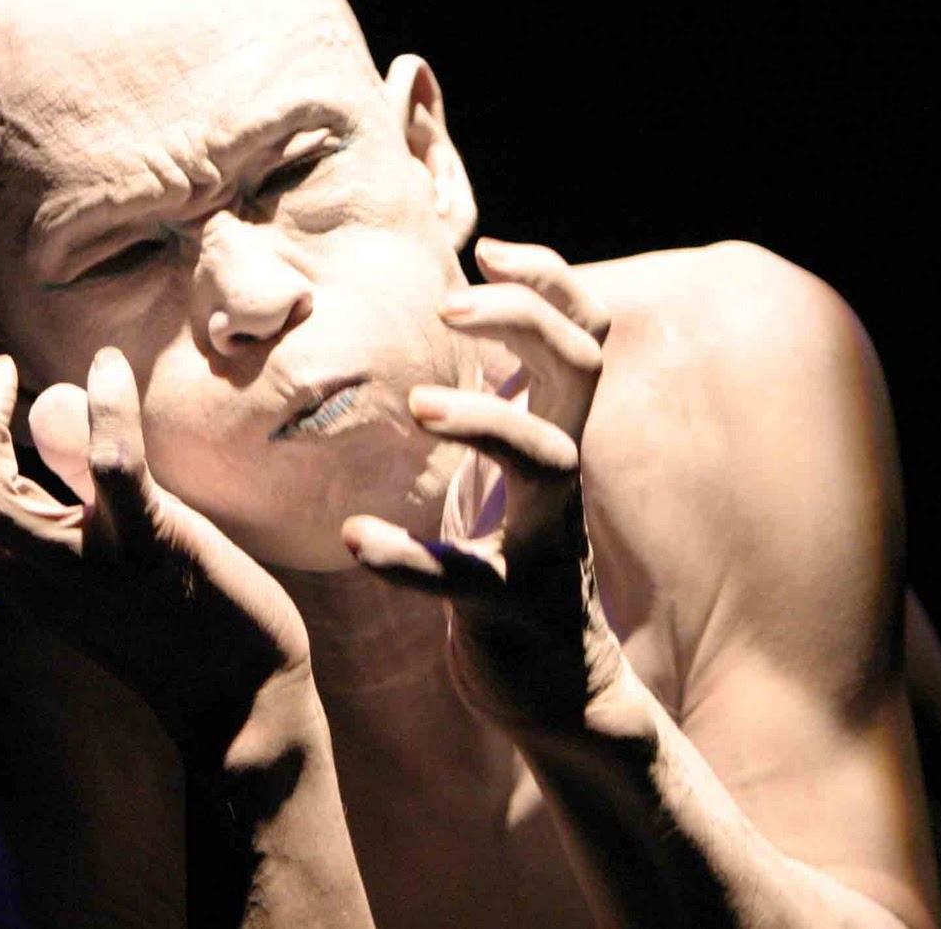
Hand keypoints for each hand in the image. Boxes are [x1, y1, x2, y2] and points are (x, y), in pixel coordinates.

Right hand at [0, 347, 311, 759]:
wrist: (237, 694)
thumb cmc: (167, 610)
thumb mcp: (96, 548)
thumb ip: (64, 486)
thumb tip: (47, 403)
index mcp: (12, 576)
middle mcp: (35, 577)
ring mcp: (92, 567)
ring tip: (7, 368)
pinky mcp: (157, 552)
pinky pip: (117, 477)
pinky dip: (107, 415)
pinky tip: (108, 366)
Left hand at [342, 237, 630, 736]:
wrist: (554, 691)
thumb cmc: (512, 562)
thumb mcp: (507, 475)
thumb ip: (495, 404)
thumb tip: (449, 324)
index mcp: (559, 435)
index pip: (584, 333)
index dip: (550, 279)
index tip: (489, 248)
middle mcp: (565, 476)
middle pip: (583, 366)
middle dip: (524, 318)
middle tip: (447, 306)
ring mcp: (545, 541)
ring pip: (546, 459)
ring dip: (485, 420)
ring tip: (418, 405)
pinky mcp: (510, 608)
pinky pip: (466, 577)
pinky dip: (411, 558)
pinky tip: (356, 538)